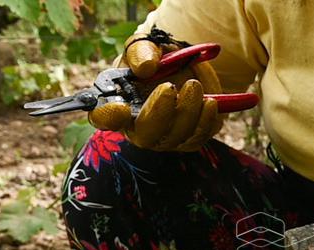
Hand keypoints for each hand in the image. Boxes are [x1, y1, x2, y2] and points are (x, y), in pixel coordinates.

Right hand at [88, 34, 223, 150]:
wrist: (183, 63)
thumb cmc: (154, 58)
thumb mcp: (144, 46)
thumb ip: (140, 52)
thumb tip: (145, 67)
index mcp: (118, 104)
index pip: (103, 118)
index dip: (109, 117)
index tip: (120, 108)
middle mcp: (139, 127)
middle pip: (145, 135)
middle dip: (159, 113)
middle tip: (170, 87)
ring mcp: (166, 137)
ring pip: (175, 137)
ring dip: (187, 111)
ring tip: (193, 85)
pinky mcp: (190, 138)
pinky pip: (198, 136)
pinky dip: (205, 120)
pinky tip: (210, 101)